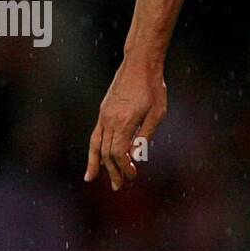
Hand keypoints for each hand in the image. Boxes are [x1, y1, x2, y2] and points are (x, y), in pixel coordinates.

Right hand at [84, 59, 166, 189]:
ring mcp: (104, 115)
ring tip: (92, 178)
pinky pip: (95, 134)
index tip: (133, 176)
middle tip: (118, 186)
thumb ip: (145, 136)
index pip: (118, 153)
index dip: (124, 168)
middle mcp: (110, 120)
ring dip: (97, 163)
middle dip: (111, 171)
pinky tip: (94, 158)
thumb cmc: (153, 88)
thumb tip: (137, 157)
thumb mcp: (157, 113)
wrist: (139, 64)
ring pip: (95, 144)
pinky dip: (93, 149)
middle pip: (106, 153)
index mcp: (124, 122)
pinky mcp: (103, 111)